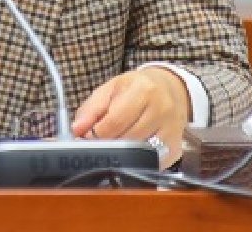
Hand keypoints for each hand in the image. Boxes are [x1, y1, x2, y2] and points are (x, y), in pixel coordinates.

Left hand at [70, 67, 188, 168]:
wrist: (170, 89)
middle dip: (106, 144)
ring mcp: (172, 132)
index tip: (84, 138)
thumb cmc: (137, 88)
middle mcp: (162, 110)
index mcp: (144, 90)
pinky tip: (131, 151)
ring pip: (138, 154)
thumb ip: (91, 109)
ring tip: (113, 144)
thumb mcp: (111, 89)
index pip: (115, 121)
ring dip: (120, 154)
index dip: (95, 133)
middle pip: (127, 140)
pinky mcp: (175, 149)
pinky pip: (149, 163)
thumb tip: (77, 130)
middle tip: (95, 143)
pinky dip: (136, 161)